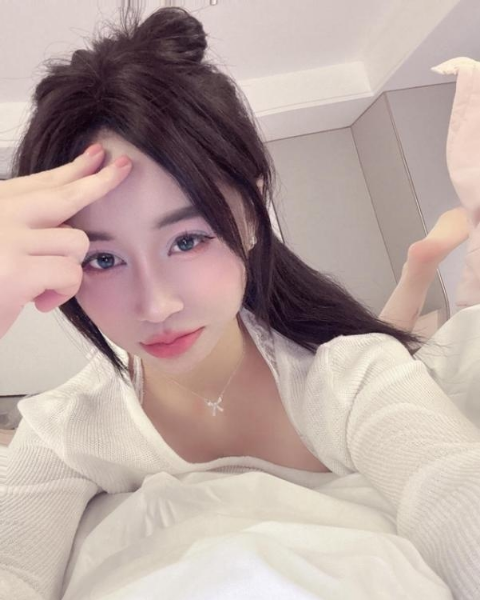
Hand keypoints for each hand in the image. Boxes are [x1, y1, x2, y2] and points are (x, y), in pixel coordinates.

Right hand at [0, 145, 131, 338]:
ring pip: (75, 242)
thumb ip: (26, 228)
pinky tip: (39, 302)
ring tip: (42, 288)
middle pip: (63, 194)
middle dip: (101, 181)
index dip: (73, 169)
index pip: (39, 182)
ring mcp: (5, 238)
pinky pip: (70, 272)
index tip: (97, 156)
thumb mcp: (1, 247)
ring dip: (68, 269)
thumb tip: (70, 215)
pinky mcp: (16, 269)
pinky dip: (63, 292)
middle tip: (125, 167)